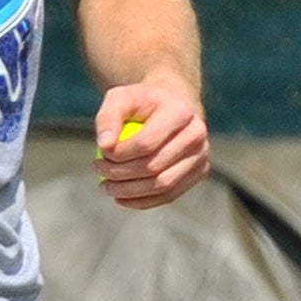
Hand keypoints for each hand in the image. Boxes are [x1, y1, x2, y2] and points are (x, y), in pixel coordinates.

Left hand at [93, 76, 209, 208]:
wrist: (171, 104)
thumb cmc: (141, 102)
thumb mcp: (120, 98)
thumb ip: (108, 118)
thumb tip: (104, 146)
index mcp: (181, 111)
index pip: (147, 143)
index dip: (119, 154)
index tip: (100, 153)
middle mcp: (197, 133)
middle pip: (154, 166)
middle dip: (120, 173)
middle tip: (98, 170)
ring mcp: (202, 154)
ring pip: (163, 185)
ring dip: (129, 192)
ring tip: (106, 185)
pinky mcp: (200, 171)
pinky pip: (170, 195)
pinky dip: (143, 201)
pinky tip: (120, 197)